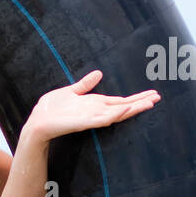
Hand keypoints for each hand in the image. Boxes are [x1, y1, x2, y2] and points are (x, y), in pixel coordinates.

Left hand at [24, 70, 159, 142]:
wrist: (37, 122)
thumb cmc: (51, 110)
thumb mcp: (70, 92)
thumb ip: (85, 85)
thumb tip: (99, 73)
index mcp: (95, 104)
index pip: (120, 101)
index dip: (136, 97)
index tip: (152, 93)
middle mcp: (96, 111)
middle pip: (123, 106)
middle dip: (140, 102)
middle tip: (159, 98)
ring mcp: (91, 117)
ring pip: (117, 113)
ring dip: (133, 108)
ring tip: (149, 102)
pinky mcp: (83, 122)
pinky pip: (102, 119)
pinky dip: (114, 114)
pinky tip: (125, 109)